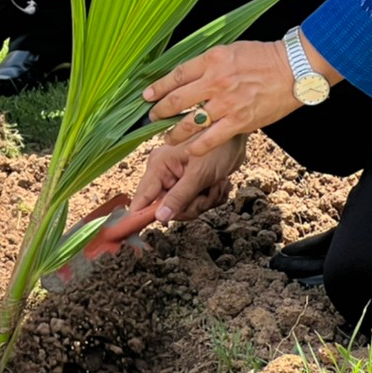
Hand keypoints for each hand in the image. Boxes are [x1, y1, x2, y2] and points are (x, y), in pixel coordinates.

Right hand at [129, 135, 245, 223]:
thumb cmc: (218, 147)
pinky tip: (219, 184)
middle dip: (192, 205)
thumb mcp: (199, 174)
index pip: (143, 197)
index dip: (139, 216)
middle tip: (207, 194)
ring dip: (205, 200)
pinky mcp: (192, 185)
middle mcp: (165, 174)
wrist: (238, 137)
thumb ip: (179, 197)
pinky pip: (197, 204)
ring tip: (216, 184)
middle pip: (167, 208)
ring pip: (185, 208)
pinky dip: (212, 197)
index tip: (133, 235)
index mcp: (159, 166)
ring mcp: (178, 180)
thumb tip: (159, 218)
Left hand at [142, 38, 333, 156]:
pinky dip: (196, 146)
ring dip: (174, 132)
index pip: (176, 75)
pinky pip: (211, 138)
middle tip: (152, 117)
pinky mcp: (239, 121)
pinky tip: (189, 148)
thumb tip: (188, 76)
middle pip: (177, 99)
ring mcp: (226, 103)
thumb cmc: (264, 57)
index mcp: (212, 59)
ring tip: (167, 136)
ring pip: (190, 122)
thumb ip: (208, 63)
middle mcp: (215, 81)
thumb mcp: (231, 50)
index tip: (147, 95)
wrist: (294, 69)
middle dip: (160, 111)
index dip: (158, 87)